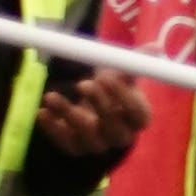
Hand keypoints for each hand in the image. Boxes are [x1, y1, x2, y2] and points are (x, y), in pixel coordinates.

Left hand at [31, 70, 145, 159]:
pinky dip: (52, 128)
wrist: (93, 107)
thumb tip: (153, 47)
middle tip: (83, 84)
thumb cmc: (112, 89)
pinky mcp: (76, 147)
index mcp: (138, 118)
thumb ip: (133, 63)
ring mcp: (98, 143)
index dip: (122, 97)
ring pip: (86, 136)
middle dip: (98, 105)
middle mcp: (121, 135)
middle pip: (114, 128)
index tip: (106, 77)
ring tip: (51, 96)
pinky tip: (42, 112)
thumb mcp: (122, 74)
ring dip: (68, 114)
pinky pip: (65, 142)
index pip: (136, 113)